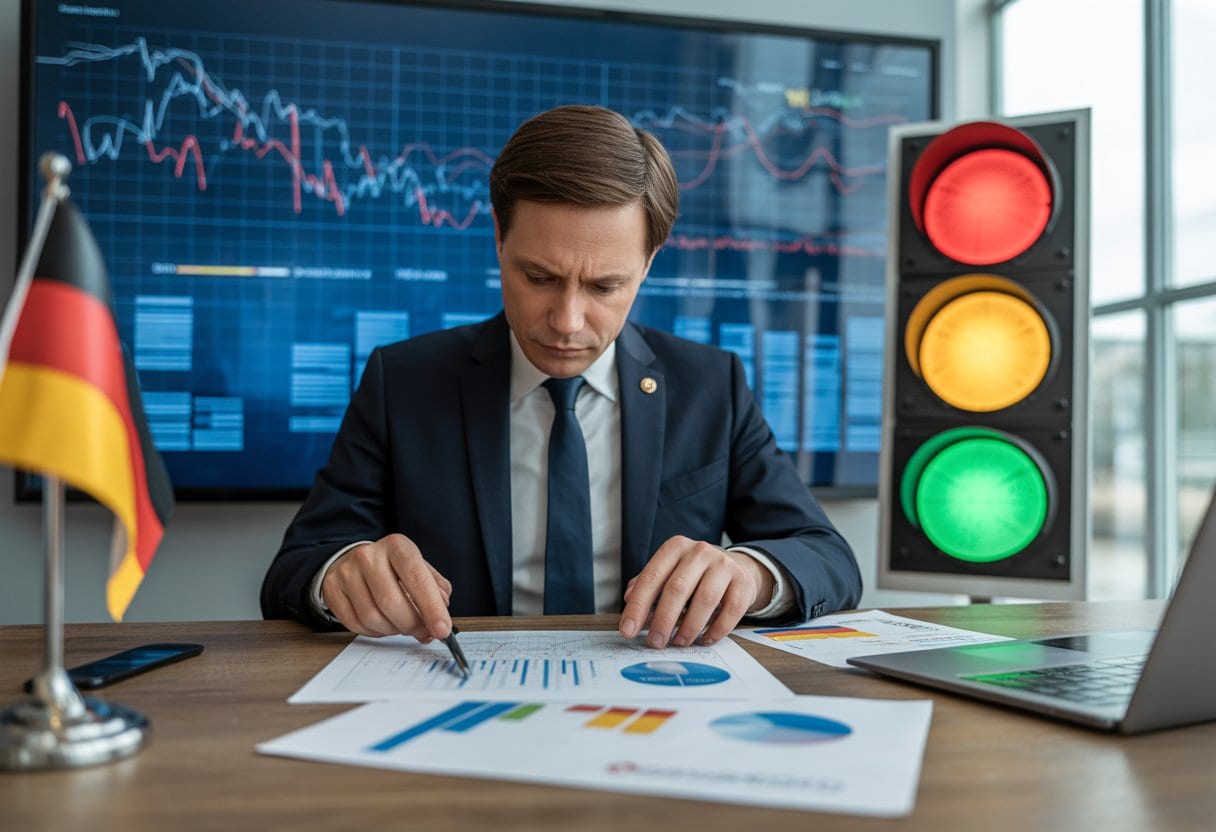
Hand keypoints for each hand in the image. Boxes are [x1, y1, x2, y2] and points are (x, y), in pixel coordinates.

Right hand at [320, 533, 453, 641]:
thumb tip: (442, 609)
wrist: (356, 560)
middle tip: (423, 632)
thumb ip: (435, 587)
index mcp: (396, 546)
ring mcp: (347, 572)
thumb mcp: (418, 567)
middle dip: (412, 625)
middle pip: (391, 602)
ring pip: (372, 617)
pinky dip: (375, 632)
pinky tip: (383, 624)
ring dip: (393, 630)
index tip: (442, 630)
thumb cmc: (392, 567)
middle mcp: (369, 555)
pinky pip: (356, 624)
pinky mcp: (332, 589)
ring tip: (402, 626)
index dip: (432, 608)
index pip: (417, 578)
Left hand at [617, 535, 773, 648]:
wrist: (734, 566)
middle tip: (654, 643)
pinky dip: (716, 630)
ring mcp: (724, 565)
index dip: (638, 606)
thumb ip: (647, 583)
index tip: (627, 630)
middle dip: (663, 621)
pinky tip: (705, 639)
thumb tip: (628, 598)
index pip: (652, 578)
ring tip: (679, 642)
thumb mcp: (668, 571)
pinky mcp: (743, 581)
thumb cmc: (693, 574)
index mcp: (675, 547)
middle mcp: (700, 552)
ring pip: (705, 600)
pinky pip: (730, 610)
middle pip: (677, 589)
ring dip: (689, 627)